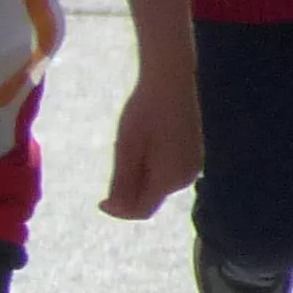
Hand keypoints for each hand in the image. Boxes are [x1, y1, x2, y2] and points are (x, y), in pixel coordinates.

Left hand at [100, 59, 201, 219]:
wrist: (170, 81)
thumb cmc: (144, 112)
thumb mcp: (126, 149)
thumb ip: (122, 182)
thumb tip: (115, 209)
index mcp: (169, 179)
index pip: (142, 210)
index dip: (119, 211)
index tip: (99, 201)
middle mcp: (187, 178)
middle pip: (150, 198)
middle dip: (129, 192)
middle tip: (116, 161)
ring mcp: (192, 166)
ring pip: (158, 186)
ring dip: (139, 179)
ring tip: (129, 148)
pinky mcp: (193, 154)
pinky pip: (167, 173)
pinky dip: (151, 169)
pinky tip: (143, 144)